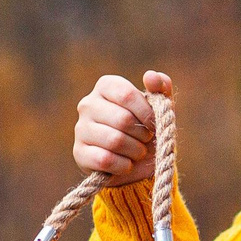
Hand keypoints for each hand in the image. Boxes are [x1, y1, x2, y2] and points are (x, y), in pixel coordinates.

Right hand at [74, 69, 172, 186]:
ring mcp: (80, 128)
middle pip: (123, 119)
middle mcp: (88, 104)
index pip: (127, 95)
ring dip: (136, 151)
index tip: (154, 124)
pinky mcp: (79, 153)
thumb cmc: (148, 129)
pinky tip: (127, 164)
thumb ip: (161, 87)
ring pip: (114, 141)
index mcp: (106, 86)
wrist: (138, 163)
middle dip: (143, 134)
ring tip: (138, 152)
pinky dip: (124, 166)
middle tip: (145, 139)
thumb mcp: (160, 107)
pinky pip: (105, 160)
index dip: (146, 113)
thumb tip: (150, 75)